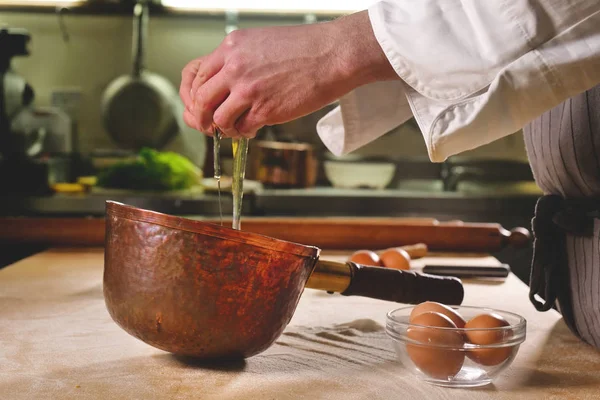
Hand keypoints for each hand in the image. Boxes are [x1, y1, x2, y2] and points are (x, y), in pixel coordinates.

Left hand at [180, 11, 397, 137]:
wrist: (333, 55)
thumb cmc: (306, 48)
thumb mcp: (262, 41)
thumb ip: (240, 59)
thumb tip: (226, 82)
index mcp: (232, 47)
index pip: (197, 75)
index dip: (194, 95)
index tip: (199, 105)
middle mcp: (234, 67)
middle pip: (200, 99)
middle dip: (201, 116)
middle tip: (209, 124)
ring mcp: (248, 90)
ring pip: (217, 118)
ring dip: (223, 128)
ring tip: (235, 128)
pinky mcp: (264, 109)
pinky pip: (241, 128)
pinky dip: (243, 133)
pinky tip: (252, 129)